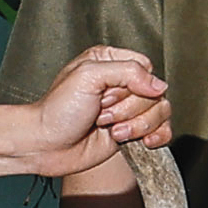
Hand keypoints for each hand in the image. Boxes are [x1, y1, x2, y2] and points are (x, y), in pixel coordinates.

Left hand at [15, 46, 172, 179]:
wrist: (45, 145)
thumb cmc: (57, 110)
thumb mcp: (88, 76)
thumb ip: (127, 72)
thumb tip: (158, 85)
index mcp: (109, 62)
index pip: (145, 67)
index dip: (135, 84)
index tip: (109, 94)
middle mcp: (120, 85)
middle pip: (154, 93)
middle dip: (128, 108)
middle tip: (102, 113)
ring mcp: (127, 110)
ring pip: (160, 113)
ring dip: (136, 125)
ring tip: (111, 129)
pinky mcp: (131, 132)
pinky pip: (162, 131)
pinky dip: (156, 137)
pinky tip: (141, 141)